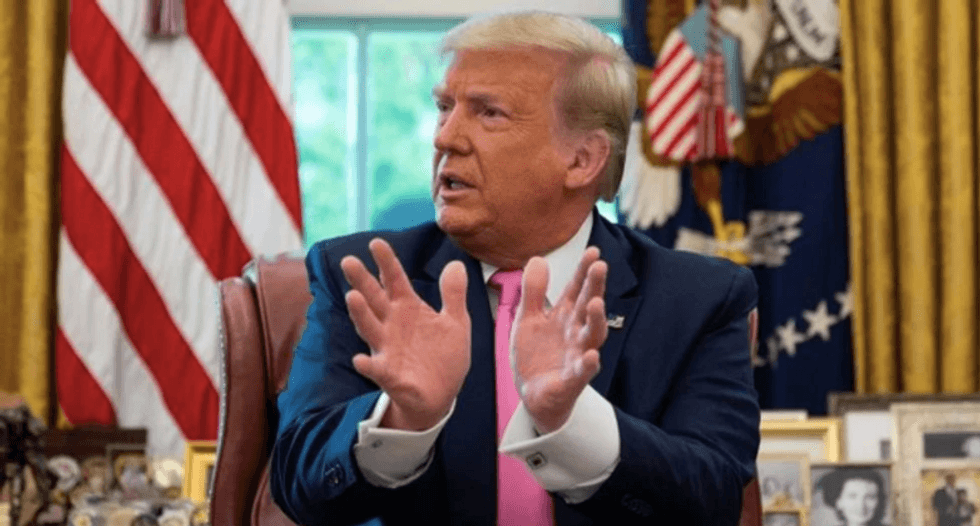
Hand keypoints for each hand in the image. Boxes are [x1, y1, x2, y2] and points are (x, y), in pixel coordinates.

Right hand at [341, 239, 469, 430]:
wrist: (441, 395)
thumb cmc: (443, 356)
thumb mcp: (456, 322)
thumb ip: (453, 294)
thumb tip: (455, 264)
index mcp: (408, 309)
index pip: (394, 280)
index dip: (386, 262)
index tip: (376, 242)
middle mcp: (392, 325)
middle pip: (375, 299)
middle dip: (362, 281)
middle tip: (348, 261)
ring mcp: (387, 349)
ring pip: (370, 328)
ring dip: (360, 314)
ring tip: (352, 297)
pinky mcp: (390, 375)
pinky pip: (376, 370)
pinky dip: (368, 365)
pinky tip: (360, 360)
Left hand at [511, 247, 607, 432]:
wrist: (534, 394)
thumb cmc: (536, 355)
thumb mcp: (528, 318)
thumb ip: (533, 291)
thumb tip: (538, 258)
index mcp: (565, 316)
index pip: (577, 289)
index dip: (584, 270)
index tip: (593, 250)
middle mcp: (576, 333)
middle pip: (589, 306)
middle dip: (595, 287)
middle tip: (599, 266)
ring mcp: (577, 356)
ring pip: (592, 336)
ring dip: (596, 320)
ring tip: (597, 303)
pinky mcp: (572, 380)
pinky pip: (582, 372)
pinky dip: (588, 365)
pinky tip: (591, 356)